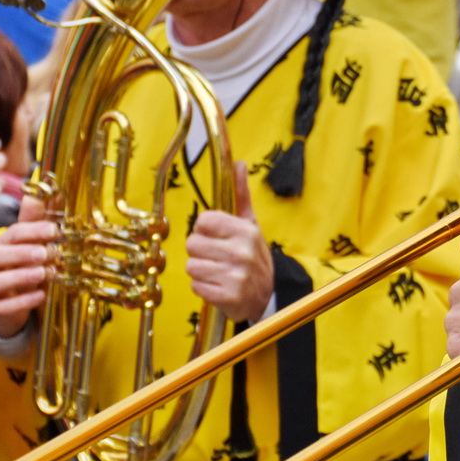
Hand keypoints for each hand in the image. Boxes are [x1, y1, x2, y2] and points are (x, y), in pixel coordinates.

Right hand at [0, 197, 53, 338]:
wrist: (8, 305)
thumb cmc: (22, 269)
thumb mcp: (31, 245)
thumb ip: (36, 221)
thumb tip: (45, 190)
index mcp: (3, 245)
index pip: (13, 233)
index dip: (33, 230)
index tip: (56, 230)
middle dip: (23, 252)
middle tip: (48, 253)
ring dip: (21, 276)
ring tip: (44, 273)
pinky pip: (2, 306)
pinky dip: (21, 301)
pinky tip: (40, 296)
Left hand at [186, 164, 274, 324]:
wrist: (267, 296)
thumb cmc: (253, 257)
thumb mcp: (250, 225)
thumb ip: (241, 195)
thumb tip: (239, 163)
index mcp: (245, 231)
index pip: (203, 221)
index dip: (205, 229)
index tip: (217, 236)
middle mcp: (242, 252)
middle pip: (192, 244)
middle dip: (201, 252)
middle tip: (217, 257)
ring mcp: (236, 276)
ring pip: (191, 266)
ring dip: (201, 271)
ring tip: (218, 272)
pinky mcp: (228, 297)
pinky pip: (196, 287)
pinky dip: (204, 289)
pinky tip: (219, 287)